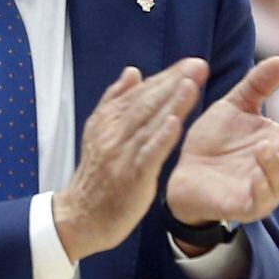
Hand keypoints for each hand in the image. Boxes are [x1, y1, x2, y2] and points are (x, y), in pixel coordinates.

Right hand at [53, 58, 208, 261]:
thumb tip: (133, 71)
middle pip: (147, 101)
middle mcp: (113, 131)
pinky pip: (148, 153)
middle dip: (174, 81)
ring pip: (149, 122)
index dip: (166, 76)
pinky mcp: (131, 176)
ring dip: (172, 102)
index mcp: (108, 118)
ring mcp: (121, 153)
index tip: (191, 63)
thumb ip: (115, 100)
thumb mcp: (98, 130)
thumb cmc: (96, 174)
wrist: (80, 216)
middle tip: (198, 65)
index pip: (141, 91)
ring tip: (191, 83)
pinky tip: (177, 122)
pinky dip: (162, 136)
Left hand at [166, 57, 278, 226]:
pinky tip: (256, 177)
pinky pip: (258, 202)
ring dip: (277, 166)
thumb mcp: (234, 106)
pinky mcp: (243, 205)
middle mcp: (278, 168)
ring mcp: (263, 189)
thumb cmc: (215, 140)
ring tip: (265, 147)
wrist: (184, 171)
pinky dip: (261, 191)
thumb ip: (257, 85)